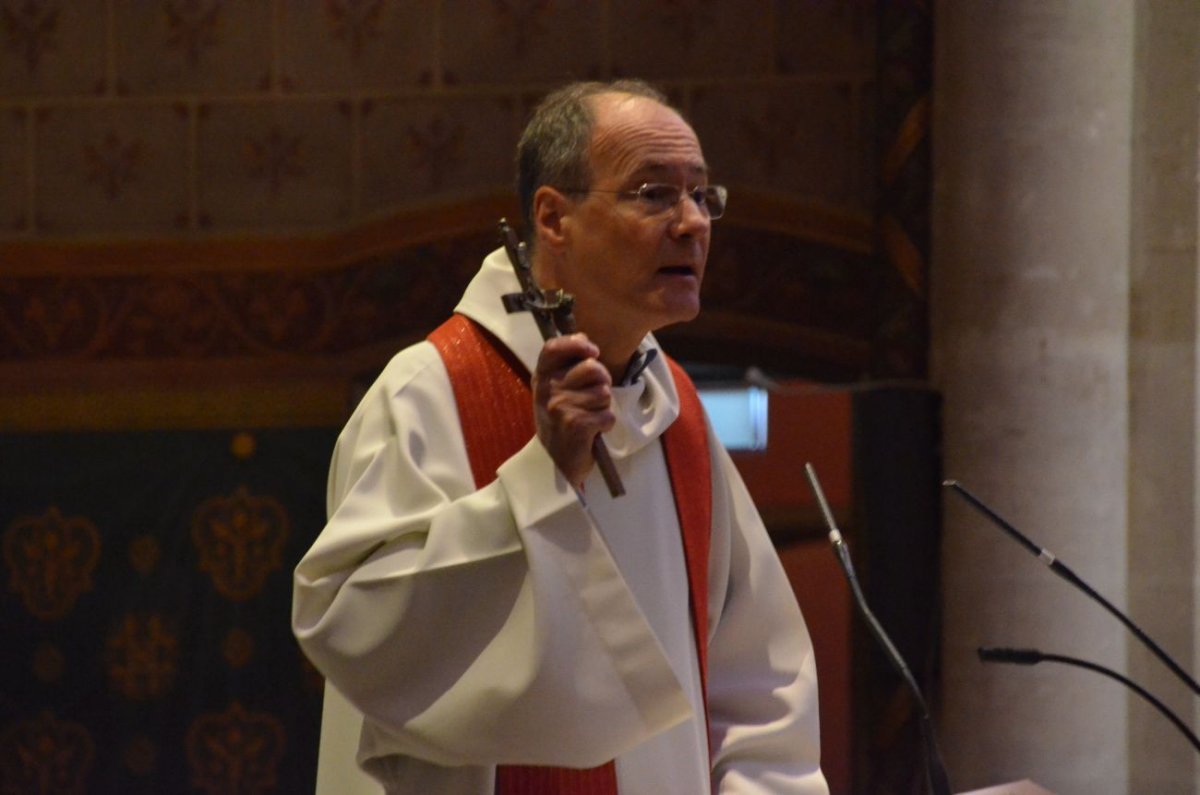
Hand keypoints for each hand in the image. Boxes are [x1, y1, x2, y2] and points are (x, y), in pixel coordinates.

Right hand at [532, 333, 615, 487]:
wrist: (553, 464)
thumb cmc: (559, 423)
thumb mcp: (555, 391)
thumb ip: (567, 366)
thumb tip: (584, 338)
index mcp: (541, 378)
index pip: (553, 347)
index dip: (577, 344)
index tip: (593, 350)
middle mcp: (548, 390)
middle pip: (592, 367)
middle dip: (602, 381)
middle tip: (593, 398)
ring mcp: (561, 407)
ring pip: (604, 393)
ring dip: (603, 407)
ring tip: (588, 417)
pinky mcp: (576, 425)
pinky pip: (607, 415)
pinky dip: (605, 425)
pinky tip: (592, 432)